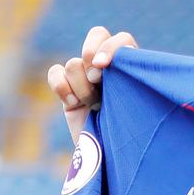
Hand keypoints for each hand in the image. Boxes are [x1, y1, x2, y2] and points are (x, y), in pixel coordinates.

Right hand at [46, 26, 137, 140]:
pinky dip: (60, 86)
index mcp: (132, 66)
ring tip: (93, 105)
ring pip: (73, 63)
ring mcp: (86, 77)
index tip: (105, 66)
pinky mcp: (67, 90)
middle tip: (97, 80)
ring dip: (82, 86)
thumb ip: (130, 79)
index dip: (111, 47)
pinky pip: (55, 72)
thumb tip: (120, 59)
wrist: (111, 158)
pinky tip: (73, 104)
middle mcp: (110, 67)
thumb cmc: (133, 132)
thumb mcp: (138, 104)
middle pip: (96, 35)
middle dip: (93, 54)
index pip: (122, 39)